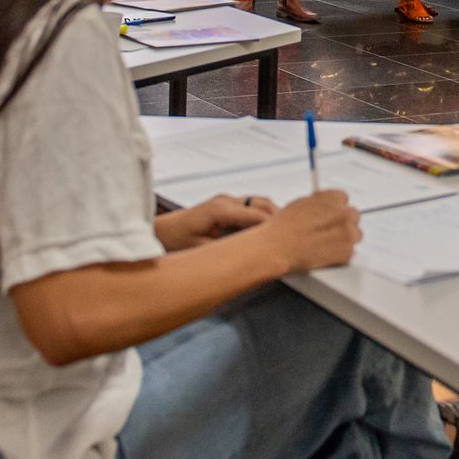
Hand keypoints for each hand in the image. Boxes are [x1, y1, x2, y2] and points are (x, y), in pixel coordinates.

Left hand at [157, 195, 276, 249]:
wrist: (164, 231)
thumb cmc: (178, 239)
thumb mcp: (202, 250)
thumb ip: (226, 252)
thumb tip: (247, 258)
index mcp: (220, 210)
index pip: (257, 216)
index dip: (274, 227)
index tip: (287, 238)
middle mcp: (226, 201)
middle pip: (262, 205)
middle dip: (279, 219)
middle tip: (294, 235)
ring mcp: (227, 200)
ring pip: (259, 203)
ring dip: (273, 215)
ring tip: (286, 233)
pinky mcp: (227, 204)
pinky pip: (252, 206)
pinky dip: (264, 216)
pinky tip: (270, 230)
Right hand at [259, 189, 360, 272]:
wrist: (278, 247)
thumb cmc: (284, 227)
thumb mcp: (301, 204)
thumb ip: (319, 203)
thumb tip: (326, 206)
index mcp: (333, 198)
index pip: (343, 199)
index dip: (335, 208)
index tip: (330, 215)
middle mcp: (343, 213)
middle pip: (352, 216)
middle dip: (342, 223)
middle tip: (328, 231)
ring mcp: (347, 233)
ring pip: (354, 234)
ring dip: (344, 238)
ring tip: (326, 243)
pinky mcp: (347, 252)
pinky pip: (350, 251)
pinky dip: (340, 253)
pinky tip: (325, 253)